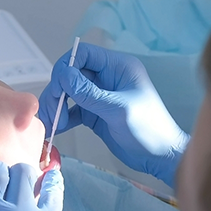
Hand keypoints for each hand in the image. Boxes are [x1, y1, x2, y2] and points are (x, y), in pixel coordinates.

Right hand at [39, 43, 189, 186]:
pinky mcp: (94, 113)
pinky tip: (57, 129)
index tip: (57, 89)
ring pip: (68, 93)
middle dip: (57, 92)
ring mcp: (98, 96)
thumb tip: (63, 76)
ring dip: (56, 106)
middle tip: (52, 113)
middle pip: (71, 74)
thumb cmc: (148, 129)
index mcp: (117, 67)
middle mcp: (106, 78)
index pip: (83, 54)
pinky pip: (71, 110)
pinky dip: (62, 118)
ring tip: (53, 125)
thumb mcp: (118, 110)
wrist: (159, 156)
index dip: (65, 68)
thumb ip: (89, 93)